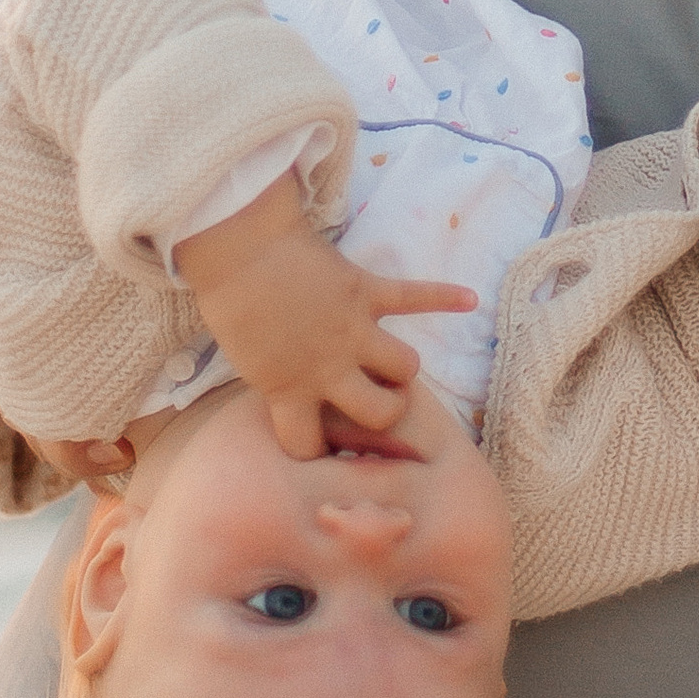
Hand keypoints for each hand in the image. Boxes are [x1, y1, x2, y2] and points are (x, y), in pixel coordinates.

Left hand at [173, 169, 475, 457]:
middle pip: (381, 412)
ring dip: (401, 367)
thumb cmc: (230, 302)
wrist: (239, 247)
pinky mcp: (366, 291)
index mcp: (289, 390)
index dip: (313, 450)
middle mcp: (329, 367)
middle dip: (383, 413)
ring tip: (390, 365)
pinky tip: (468, 300)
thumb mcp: (243, 360)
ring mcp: (353, 329)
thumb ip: (276, 383)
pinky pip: (414, 296)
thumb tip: (294, 398)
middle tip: (374, 401)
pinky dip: (443, 296)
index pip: (308, 447)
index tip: (317, 443)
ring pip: (406, 366)